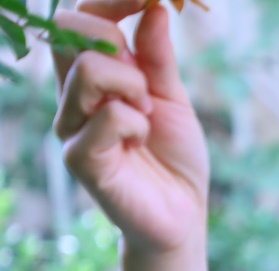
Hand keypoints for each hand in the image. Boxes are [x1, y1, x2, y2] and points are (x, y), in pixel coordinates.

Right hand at [52, 0, 208, 251]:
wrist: (182, 215)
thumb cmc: (174, 158)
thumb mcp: (173, 98)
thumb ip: (158, 56)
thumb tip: (154, 6)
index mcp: (93, 77)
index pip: (81, 18)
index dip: (112, 0)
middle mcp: (72, 96)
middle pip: (73, 30)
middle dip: (120, 42)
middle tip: (146, 84)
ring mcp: (71, 125)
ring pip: (89, 69)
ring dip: (133, 87)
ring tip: (147, 118)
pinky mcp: (79, 157)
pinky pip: (107, 116)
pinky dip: (136, 123)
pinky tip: (141, 143)